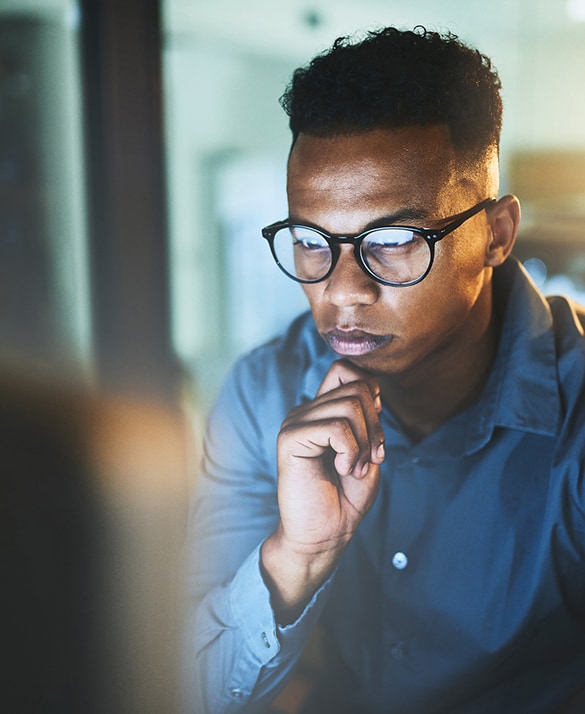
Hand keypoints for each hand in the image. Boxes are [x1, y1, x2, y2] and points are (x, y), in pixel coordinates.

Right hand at [261, 360, 384, 621]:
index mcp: (321, 411)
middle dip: (375, 424)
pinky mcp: (290, 439)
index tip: (374, 430)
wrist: (325, 535)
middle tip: (371, 458)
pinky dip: (351, 450)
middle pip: (356, 387)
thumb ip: (367, 417)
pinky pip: (336, 427)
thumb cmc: (346, 497)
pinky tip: (342, 469)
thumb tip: (370, 390)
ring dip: (364, 441)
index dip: (370, 392)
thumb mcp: (367, 450)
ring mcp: (295, 423)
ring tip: (354, 467)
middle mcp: (305, 411)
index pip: (345, 369)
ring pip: (349, 406)